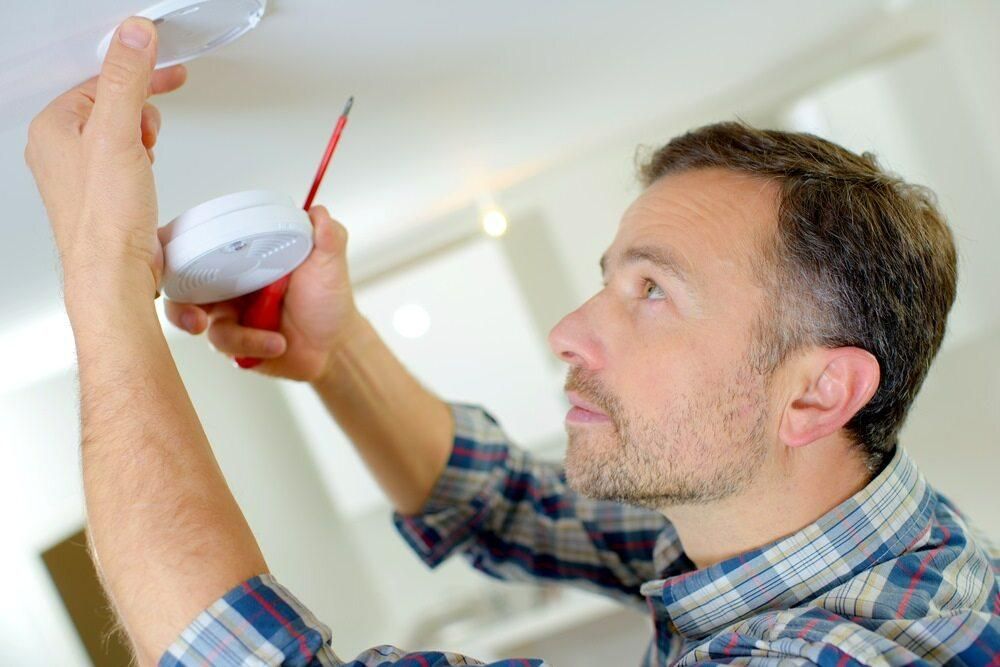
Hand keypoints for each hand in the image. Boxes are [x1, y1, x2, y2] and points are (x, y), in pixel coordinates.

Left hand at [24, 17, 186, 310]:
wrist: (114, 271)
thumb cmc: (105, 217)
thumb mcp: (119, 133)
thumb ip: (126, 79)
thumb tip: (133, 35)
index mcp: (53, 127)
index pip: (99, 80)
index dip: (137, 72)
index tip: (166, 69)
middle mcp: (59, 149)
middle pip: (108, 104)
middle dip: (140, 109)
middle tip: (153, 123)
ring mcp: (79, 174)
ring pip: (117, 132)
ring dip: (142, 135)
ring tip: (147, 152)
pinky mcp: (101, 194)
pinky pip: (122, 159)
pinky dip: (140, 159)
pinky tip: (146, 173)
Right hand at [165, 205, 367, 382]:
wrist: (334, 344)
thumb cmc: (327, 299)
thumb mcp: (329, 263)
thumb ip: (327, 236)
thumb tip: (319, 211)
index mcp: (240, 255)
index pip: (195, 243)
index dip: (171, 247)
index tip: (168, 255)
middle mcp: (225, 282)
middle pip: (178, 286)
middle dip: (179, 305)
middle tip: (197, 318)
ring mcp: (225, 313)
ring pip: (200, 322)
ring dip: (236, 334)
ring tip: (274, 340)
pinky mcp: (231, 342)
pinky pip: (224, 344)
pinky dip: (253, 344)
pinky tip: (279, 344)